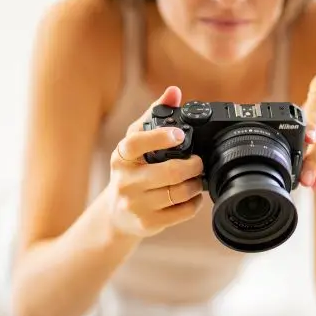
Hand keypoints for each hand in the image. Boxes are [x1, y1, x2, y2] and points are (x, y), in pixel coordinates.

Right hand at [106, 86, 203, 238]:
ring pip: (179, 193)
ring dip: (195, 185)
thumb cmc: (131, 172)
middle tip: (198, 162)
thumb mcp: (136, 144)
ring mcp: (135, 205)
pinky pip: (182, 212)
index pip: (137, 143)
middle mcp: (125, 181)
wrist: (116, 214)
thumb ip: (155, 116)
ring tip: (197, 179)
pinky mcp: (147, 223)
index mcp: (122, 157)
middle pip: (170, 172)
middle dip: (193, 166)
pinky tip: (192, 197)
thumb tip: (174, 92)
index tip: (180, 134)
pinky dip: (194, 203)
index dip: (160, 137)